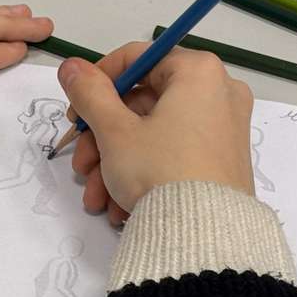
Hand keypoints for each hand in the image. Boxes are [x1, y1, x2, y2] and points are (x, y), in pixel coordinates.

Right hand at [59, 45, 254, 224]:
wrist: (205, 237)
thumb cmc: (159, 171)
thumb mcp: (115, 131)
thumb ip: (89, 93)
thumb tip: (71, 65)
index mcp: (198, 72)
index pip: (137, 59)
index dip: (97, 83)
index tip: (76, 113)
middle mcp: (219, 93)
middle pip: (143, 105)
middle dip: (103, 140)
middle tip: (81, 167)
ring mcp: (225, 129)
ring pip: (154, 135)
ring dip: (116, 164)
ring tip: (97, 199)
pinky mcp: (224, 162)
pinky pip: (174, 155)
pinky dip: (144, 175)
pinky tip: (120, 207)